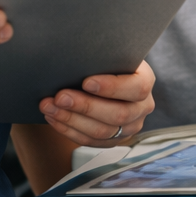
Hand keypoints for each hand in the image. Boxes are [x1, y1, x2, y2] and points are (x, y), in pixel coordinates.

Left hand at [40, 60, 155, 145]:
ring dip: (71, 120)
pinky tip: (53, 117)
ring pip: (102, 131)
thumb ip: (102, 58)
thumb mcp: (111, 55)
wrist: (105, 76)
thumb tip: (78, 57)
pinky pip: (90, 141)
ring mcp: (129, 127)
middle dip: (85, 106)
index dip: (112, 87)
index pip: (137, 87)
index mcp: (146, 81)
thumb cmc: (106, 62)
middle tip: (60, 97)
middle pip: (118, 114)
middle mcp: (142, 107)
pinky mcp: (113, 140)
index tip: (86, 82)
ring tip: (50, 107)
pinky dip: (68, 130)